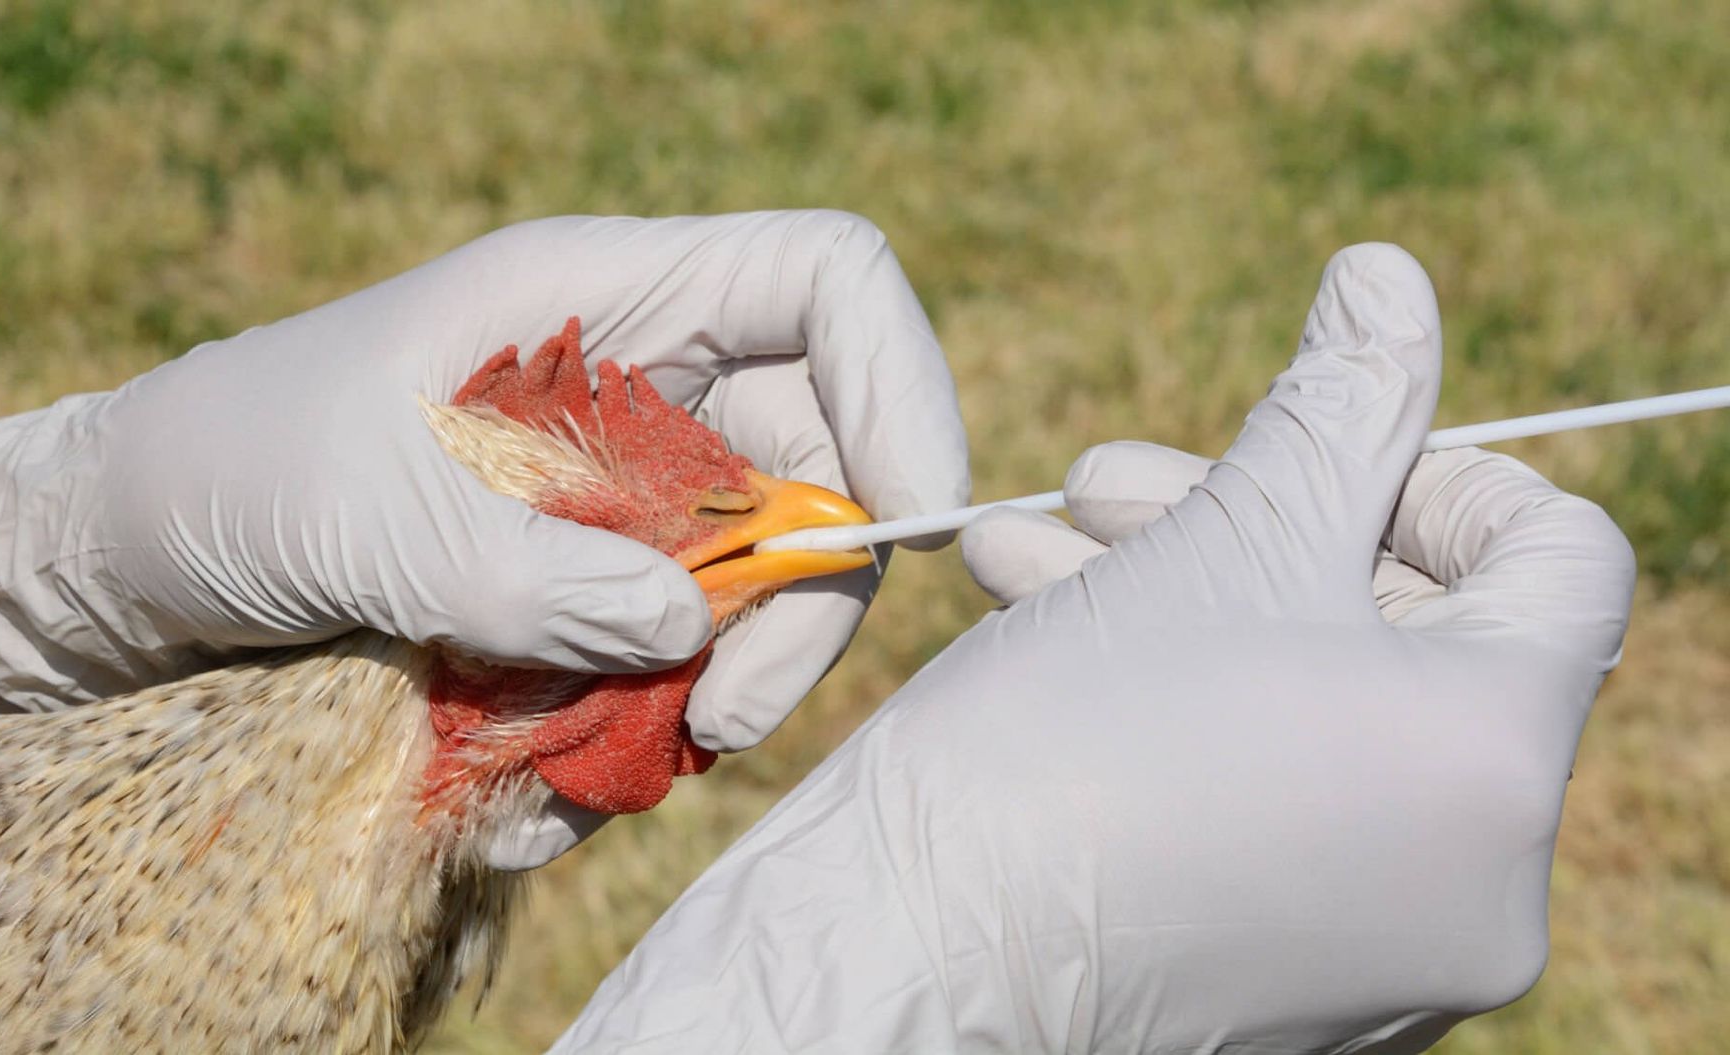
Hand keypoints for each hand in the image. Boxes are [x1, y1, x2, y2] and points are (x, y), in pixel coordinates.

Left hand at [0, 211, 968, 866]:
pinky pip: (665, 660)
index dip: (900, 384)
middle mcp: (638, 383)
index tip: (906, 524)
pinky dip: (624, 734)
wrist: (133, 549)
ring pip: (748, 585)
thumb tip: (687, 636)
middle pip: (816, 462)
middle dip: (796, 602)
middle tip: (726, 720)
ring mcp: (617, 489)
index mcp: (604, 296)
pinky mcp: (584, 583)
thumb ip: (529, 578)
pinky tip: (527, 794)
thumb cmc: (229, 471)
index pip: (825, 284)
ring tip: (582, 777)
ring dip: (700, 693)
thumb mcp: (365, 518)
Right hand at [553, 244, 1634, 1051]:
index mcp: (1493, 762)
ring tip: (1036, 548)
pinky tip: (1051, 634)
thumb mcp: (1218, 539)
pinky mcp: (1310, 984)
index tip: (1310, 451)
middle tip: (1114, 482)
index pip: (1562, 560)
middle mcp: (1483, 883)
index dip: (1438, 468)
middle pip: (1420, 634)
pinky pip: (1289, 808)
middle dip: (1258, 524)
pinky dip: (1196, 713)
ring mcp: (1398, 953)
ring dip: (1191, 603)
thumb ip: (1339, 403)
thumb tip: (1393, 277)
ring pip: (1330, 716)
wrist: (911, 953)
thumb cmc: (1059, 747)